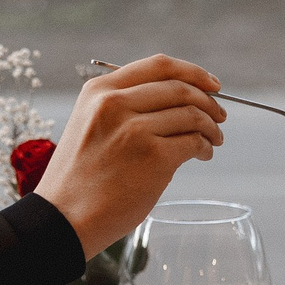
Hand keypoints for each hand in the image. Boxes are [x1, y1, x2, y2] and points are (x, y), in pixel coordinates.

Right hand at [32, 55, 226, 255]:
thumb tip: (176, 103)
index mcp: (99, 91)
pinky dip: (205, 147)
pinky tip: (203, 154)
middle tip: (220, 115)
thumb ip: (123, 107)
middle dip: (208, 101)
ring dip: (211, 127)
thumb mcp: (89, 125)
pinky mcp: (153, 157)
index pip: (158, 66)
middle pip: (180, 88)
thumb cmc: (78, 178)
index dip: (192, 72)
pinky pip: (193, 142)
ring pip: (192, 115)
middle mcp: (115, 103)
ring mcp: (135, 129)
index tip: (211, 84)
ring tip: (214, 140)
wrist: (64, 218)